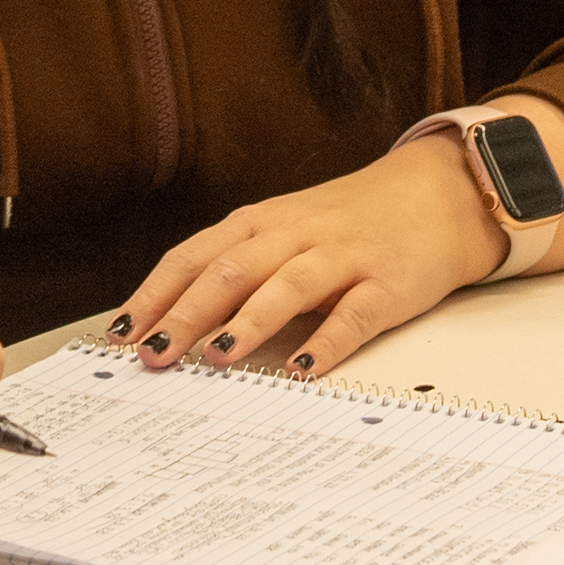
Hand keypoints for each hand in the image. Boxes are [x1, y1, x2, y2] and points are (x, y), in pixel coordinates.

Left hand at [122, 102, 563, 381]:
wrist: (443, 194)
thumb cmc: (355, 221)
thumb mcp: (289, 232)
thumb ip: (240, 268)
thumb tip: (175, 322)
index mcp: (264, 223)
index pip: (195, 255)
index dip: (155, 293)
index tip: (120, 332)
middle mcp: (298, 234)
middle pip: (231, 268)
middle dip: (186, 312)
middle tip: (153, 354)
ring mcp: (345, 257)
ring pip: (287, 285)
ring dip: (248, 321)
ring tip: (215, 357)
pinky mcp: (389, 284)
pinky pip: (355, 315)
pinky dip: (328, 343)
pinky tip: (304, 370)